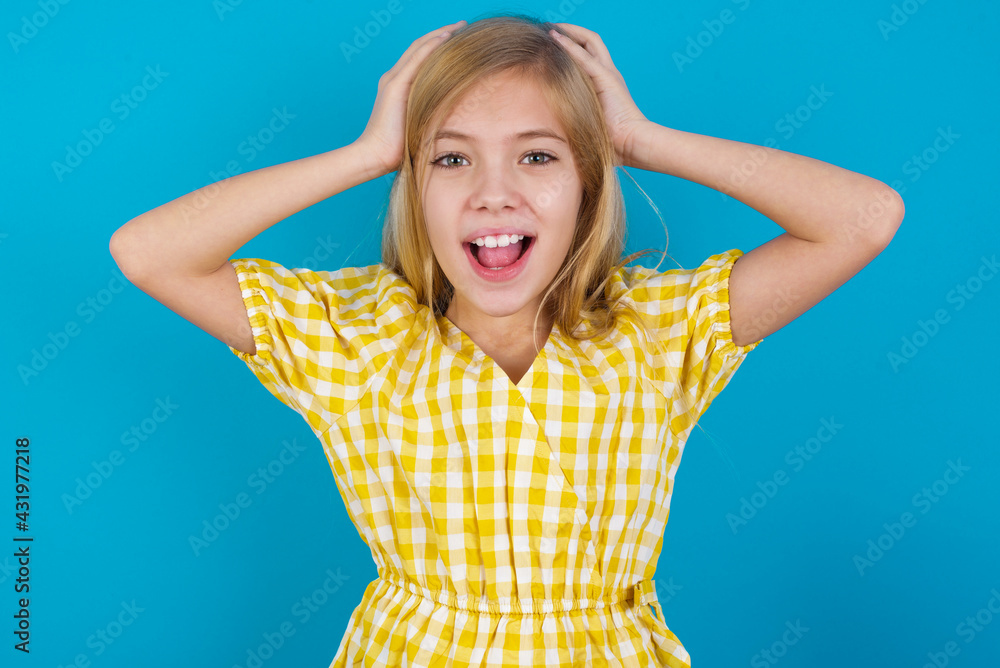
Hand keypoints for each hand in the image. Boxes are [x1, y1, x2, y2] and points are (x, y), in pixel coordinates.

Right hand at [355, 20, 466, 176]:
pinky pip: (417, 60)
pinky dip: (432, 46)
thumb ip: (428, 116)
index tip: (458, 40)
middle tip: (463, 26)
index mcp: (398, 86)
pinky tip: (447, 38)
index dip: (438, 46)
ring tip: (459, 27)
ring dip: (440, 35)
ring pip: (419, 49)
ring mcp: (393, 80)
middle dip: (442, 34)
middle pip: (420, 47)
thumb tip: (452, 120)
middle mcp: (393, 78)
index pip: (420, 58)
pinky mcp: (395, 86)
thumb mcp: (417, 127)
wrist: (375, 156)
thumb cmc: (397, 149)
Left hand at [549, 23, 649, 167]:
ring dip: (570, 32)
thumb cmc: (612, 140)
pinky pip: (584, 56)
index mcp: (605, 82)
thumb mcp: (589, 121)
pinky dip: (569, 45)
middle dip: (571, 31)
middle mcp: (608, 73)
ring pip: (590, 41)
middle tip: (550, 28)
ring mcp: (609, 74)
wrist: (631, 143)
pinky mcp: (606, 78)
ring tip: (550, 27)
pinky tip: (555, 38)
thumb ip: (577, 113)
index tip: (552, 42)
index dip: (572, 44)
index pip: (588, 53)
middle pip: (591, 41)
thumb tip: (552, 122)